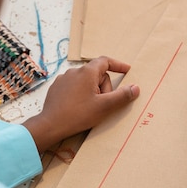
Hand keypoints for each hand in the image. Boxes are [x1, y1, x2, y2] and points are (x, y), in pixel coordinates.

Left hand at [23, 56, 139, 152]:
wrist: (50, 125)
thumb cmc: (78, 115)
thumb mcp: (104, 107)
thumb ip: (122, 96)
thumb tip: (136, 88)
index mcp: (87, 72)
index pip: (105, 61)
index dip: (118, 65)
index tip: (126, 70)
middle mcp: (74, 71)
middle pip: (97, 74)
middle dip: (104, 87)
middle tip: (103, 104)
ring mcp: (63, 79)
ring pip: (86, 81)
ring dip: (92, 91)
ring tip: (90, 107)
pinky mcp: (57, 88)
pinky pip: (75, 86)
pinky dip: (81, 93)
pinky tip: (79, 107)